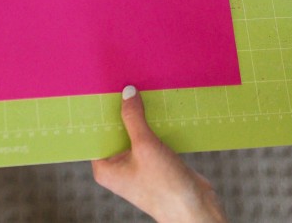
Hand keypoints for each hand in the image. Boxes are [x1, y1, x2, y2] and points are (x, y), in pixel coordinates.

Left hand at [91, 86, 226, 222]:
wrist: (195, 209)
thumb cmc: (165, 186)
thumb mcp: (146, 146)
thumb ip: (134, 118)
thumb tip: (127, 93)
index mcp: (105, 167)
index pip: (96, 133)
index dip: (98, 111)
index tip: (100, 87)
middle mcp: (117, 167)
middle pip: (115, 130)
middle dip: (121, 110)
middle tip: (123, 82)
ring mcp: (136, 165)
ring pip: (133, 133)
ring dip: (139, 116)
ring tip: (141, 89)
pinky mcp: (153, 163)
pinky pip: (148, 138)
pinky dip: (152, 125)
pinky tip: (157, 107)